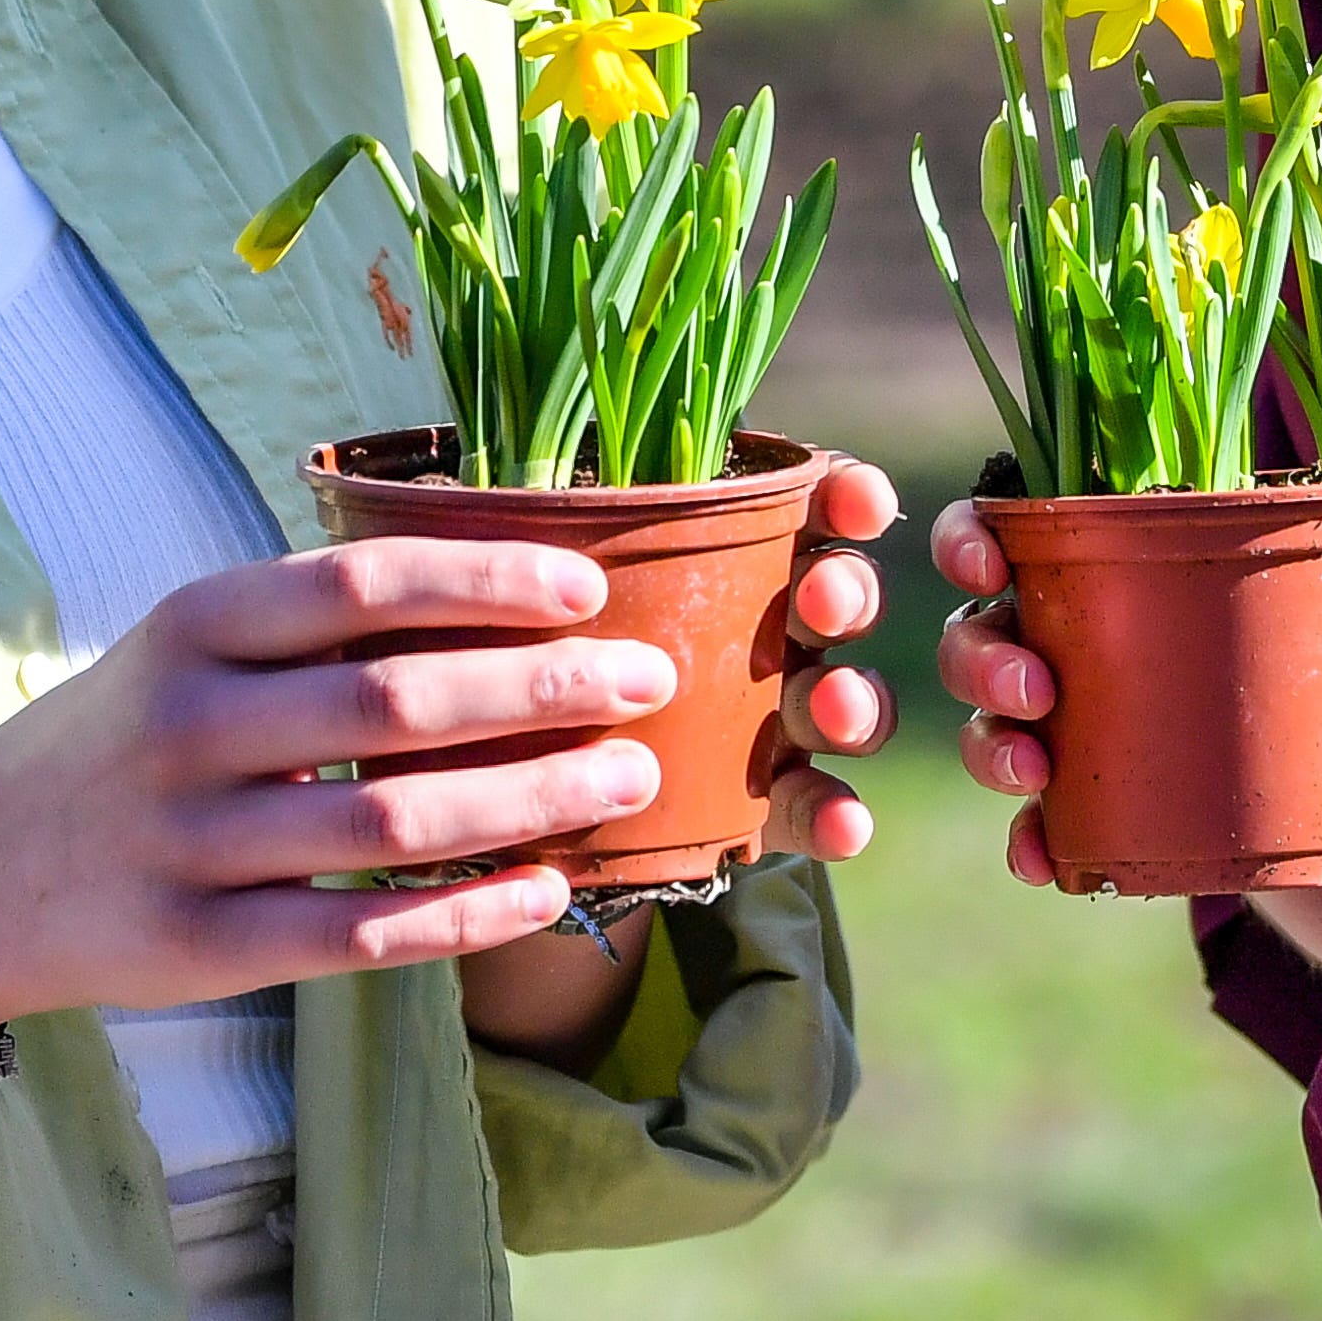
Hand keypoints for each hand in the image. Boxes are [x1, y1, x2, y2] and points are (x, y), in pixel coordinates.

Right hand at [0, 536, 693, 1024]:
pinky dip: (467, 914)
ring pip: (396, 822)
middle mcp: (190, 726)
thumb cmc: (115, 741)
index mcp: (195, 626)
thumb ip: (314, 625)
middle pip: (398, 705)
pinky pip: (360, 933)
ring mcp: (191, 845)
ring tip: (627, 777)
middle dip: (545, 689)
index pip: (364, 585)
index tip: (592, 588)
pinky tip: (549, 891)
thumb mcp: (183, 648)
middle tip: (650, 680)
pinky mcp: (199, 949)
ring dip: (531, 800)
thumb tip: (507, 598)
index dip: (489, 582)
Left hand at [456, 451, 902, 1068]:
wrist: (496, 801)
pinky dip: (833, 816)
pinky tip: (843, 829)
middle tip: (818, 602)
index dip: (843, 498)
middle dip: (844, 592)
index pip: (800, 508)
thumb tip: (468, 491)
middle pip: (832, 598)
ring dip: (850, 700)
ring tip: (828, 712)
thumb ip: (521, 552)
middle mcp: (757, 626)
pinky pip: (809, 807)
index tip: (854, 498)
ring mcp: (766, 717)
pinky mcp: (758, 804)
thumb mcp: (507, 603)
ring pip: (836, 697)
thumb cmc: (500, 662)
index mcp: (715, 552)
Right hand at [931, 490, 1321, 972]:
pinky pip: (1037, 831)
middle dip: (985, 657)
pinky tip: (1047, 861)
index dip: (974, 537)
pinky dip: (1034, 845)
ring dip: (993, 747)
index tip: (992, 560)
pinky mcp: (1095, 814)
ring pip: (988, 730)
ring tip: (1039, 771)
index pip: (1007, 528)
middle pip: (976, 633)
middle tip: (1038, 687)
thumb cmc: (1318, 653)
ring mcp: (1072, 732)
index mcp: (1108, 561)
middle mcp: (1068, 640)